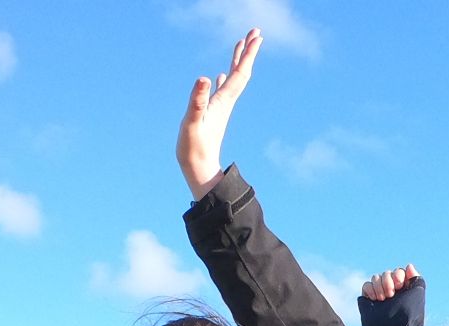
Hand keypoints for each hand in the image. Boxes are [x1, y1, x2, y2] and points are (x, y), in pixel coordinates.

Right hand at [178, 29, 260, 197]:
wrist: (199, 170)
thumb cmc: (194, 149)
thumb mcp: (192, 123)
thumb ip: (197, 101)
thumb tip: (205, 77)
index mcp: (223, 102)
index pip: (239, 73)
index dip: (247, 54)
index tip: (256, 36)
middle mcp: (225, 102)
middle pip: (240, 72)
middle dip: (247, 52)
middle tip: (255, 32)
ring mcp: (220, 108)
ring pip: (232, 79)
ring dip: (237, 61)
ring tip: (241, 45)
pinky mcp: (213, 114)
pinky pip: (220, 91)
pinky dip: (223, 79)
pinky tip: (219, 75)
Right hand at [361, 264, 419, 300]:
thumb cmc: (407, 315)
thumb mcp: (418, 295)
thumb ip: (417, 278)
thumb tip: (408, 266)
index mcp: (405, 290)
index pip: (399, 272)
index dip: (398, 275)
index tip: (399, 285)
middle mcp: (393, 292)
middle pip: (387, 273)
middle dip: (388, 281)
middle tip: (390, 295)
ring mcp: (380, 296)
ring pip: (376, 277)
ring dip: (379, 285)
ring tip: (382, 299)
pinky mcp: (369, 300)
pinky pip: (366, 285)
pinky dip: (370, 289)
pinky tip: (375, 299)